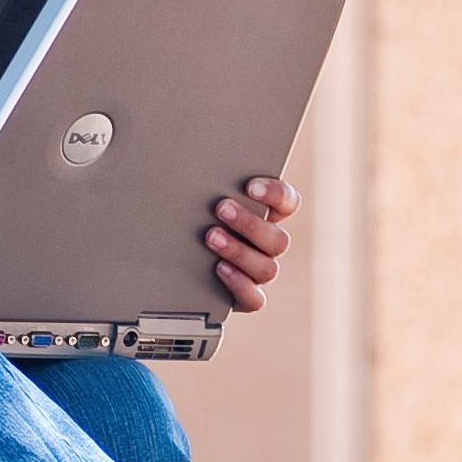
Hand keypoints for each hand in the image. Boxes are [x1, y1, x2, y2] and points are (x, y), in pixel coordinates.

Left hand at [204, 173, 300, 312]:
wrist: (174, 265)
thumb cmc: (190, 221)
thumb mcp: (200, 200)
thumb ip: (209, 186)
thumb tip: (191, 162)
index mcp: (266, 217)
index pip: (288, 203)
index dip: (276, 195)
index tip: (251, 186)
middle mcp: (267, 246)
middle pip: (278, 239)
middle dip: (250, 223)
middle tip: (221, 209)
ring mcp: (258, 273)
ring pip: (268, 268)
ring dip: (240, 251)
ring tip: (211, 237)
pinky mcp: (246, 298)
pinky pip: (255, 299)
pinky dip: (240, 284)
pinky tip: (219, 268)